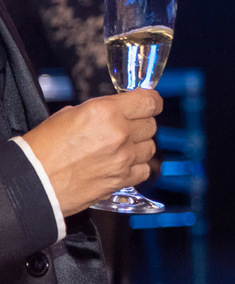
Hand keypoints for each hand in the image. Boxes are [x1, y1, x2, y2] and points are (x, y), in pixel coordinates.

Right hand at [23, 90, 162, 215]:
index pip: (149, 101)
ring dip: (139, 146)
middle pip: (151, 124)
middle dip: (140, 124)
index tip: (150, 103)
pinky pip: (144, 170)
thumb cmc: (43, 148)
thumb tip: (119, 110)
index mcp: (105, 112)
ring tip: (119, 148)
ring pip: (150, 147)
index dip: (152, 101)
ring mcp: (123, 158)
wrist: (33, 182)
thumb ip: (101, 110)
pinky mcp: (123, 179)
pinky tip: (121, 165)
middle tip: (125, 128)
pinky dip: (136, 167)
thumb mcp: (69, 114)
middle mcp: (119, 133)